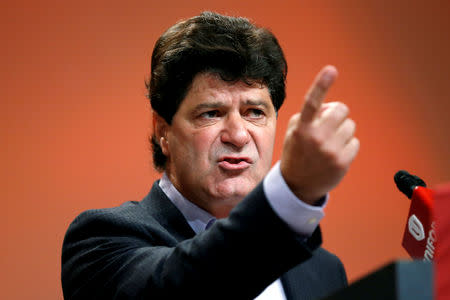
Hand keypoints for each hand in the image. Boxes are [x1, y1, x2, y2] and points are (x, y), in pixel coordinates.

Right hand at [280, 65, 359, 204]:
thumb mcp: (294, 132)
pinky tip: (335, 155)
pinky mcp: (342, 162)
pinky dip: (347, 146)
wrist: (297, 186)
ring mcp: (330, 151)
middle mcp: (316, 138)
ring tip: (329, 144)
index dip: (321, 85)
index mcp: (302, 128)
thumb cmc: (297, 152)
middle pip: (341, 110)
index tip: (331, 70)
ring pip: (350, 126)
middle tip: (329, 126)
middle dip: (337, 114)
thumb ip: (309, 115)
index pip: (312, 102)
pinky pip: (355, 142)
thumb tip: (332, 108)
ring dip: (342, 131)